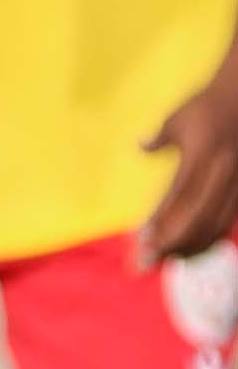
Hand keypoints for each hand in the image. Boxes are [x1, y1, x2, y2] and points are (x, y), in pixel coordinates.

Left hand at [139, 58, 237, 266]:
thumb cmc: (208, 107)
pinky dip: (210, 238)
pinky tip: (194, 249)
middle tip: (145, 262)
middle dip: (171, 244)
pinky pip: (228, 220)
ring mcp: (236, 185)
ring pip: (215, 225)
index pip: (178, 197)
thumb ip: (159, 138)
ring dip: (190, 246)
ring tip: (166, 260)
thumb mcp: (178, 118)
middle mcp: (221, 175)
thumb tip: (140, 146)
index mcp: (202, 157)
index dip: (161, 222)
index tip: (142, 240)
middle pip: (196, 219)